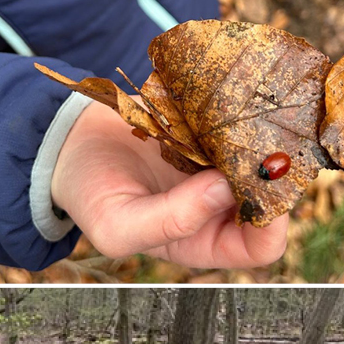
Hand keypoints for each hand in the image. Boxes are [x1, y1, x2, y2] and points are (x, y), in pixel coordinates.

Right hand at [50, 101, 288, 269]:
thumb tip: (227, 188)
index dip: (270, 222)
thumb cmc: (89, 195)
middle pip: (273, 199)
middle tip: (261, 137)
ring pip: (264, 158)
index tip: (258, 183)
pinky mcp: (214, 133)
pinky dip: (244, 111)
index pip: (259, 247)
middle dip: (272, 172)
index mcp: (202, 242)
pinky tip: (231, 97)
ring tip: (247, 112)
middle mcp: (220, 207)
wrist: (70, 145)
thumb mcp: (117, 226)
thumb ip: (171, 220)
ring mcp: (220, 167)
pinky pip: (245, 124)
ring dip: (262, 136)